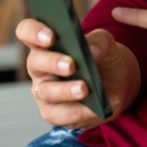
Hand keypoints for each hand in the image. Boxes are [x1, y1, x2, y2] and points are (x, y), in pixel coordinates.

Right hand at [17, 18, 139, 128]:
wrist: (120, 84)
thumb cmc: (104, 59)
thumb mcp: (107, 44)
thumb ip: (99, 41)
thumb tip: (92, 51)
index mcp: (46, 43)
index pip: (27, 31)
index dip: (33, 32)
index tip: (51, 36)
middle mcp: (40, 66)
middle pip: (35, 62)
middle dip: (53, 63)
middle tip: (71, 65)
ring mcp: (44, 91)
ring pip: (46, 91)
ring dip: (65, 90)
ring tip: (84, 89)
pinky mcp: (54, 113)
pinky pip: (60, 115)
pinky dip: (79, 111)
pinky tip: (94, 108)